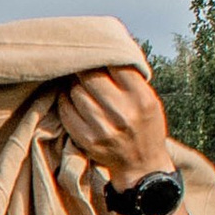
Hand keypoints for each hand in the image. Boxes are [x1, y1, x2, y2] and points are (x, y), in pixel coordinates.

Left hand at [56, 65, 170, 195]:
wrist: (141, 164)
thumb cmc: (145, 125)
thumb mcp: (148, 99)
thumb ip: (131, 78)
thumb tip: (108, 50)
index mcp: (141, 98)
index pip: (115, 65)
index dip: (102, 56)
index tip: (96, 54)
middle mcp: (123, 113)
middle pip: (91, 77)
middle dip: (83, 69)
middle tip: (80, 66)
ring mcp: (103, 128)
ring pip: (76, 93)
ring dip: (73, 85)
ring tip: (76, 83)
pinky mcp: (87, 140)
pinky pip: (67, 112)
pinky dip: (66, 101)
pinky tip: (70, 99)